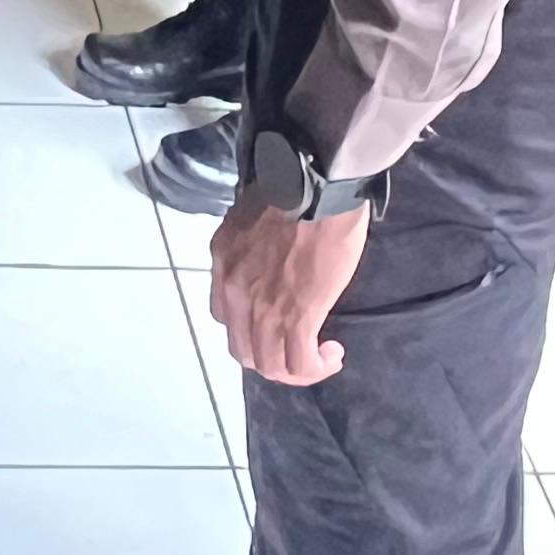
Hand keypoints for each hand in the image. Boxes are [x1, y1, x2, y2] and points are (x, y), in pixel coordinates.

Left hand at [211, 184, 366, 384]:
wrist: (315, 184)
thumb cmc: (294, 186)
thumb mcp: (252, 213)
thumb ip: (252, 241)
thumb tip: (270, 252)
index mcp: (223, 260)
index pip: (223, 314)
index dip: (249, 327)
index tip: (274, 320)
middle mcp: (234, 290)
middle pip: (243, 349)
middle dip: (269, 357)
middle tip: (296, 347)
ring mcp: (262, 307)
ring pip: (270, 365)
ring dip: (295, 370)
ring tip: (319, 357)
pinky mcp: (296, 316)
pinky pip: (300, 364)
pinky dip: (316, 368)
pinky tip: (331, 354)